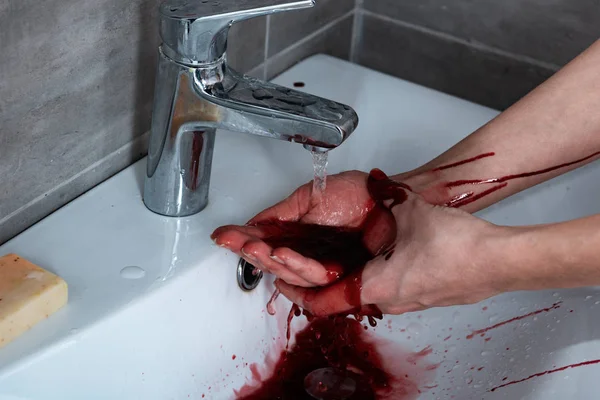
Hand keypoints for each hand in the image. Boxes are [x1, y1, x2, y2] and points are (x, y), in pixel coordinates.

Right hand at [211, 170, 395, 286]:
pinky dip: (296, 267)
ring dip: (268, 259)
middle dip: (251, 251)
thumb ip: (281, 213)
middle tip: (235, 241)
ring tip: (253, 246)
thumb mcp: (310, 197)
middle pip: (273, 260)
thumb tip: (252, 222)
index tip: (223, 235)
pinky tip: (280, 253)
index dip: (244, 239)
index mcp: (299, 236)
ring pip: (288, 272)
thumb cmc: (358, 195)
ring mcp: (323, 267)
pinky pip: (314, 281)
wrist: (389, 198)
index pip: (266, 241)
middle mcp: (309, 254)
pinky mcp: (340, 280)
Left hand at [276, 187, 507, 315]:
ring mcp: (410, 301)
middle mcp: (391, 300)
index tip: (281, 281)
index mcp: (378, 285)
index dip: (296, 291)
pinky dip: (374, 275)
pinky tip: (380, 257)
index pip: (323, 300)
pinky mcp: (425, 295)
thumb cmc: (462, 247)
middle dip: (320, 280)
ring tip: (337, 259)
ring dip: (348, 278)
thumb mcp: (411, 214)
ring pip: (367, 293)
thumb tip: (377, 192)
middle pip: (343, 297)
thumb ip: (387, 204)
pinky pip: (390, 288)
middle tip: (304, 266)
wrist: (502, 261)